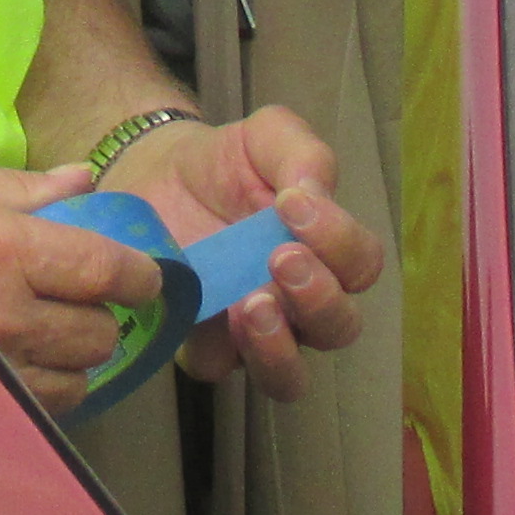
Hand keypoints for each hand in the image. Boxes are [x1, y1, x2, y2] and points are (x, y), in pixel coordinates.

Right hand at [0, 148, 165, 415]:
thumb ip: (18, 184)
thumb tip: (82, 179)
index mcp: (0, 248)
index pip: (105, 271)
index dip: (138, 275)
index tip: (142, 275)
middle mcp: (3, 318)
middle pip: (99, 334)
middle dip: (99, 317)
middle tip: (77, 301)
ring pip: (75, 382)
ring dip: (72, 360)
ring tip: (44, 336)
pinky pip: (38, 412)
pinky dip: (42, 392)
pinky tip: (17, 365)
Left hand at [117, 107, 382, 403]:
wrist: (154, 173)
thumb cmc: (224, 162)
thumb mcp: (268, 138)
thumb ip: (303, 154)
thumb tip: (315, 194)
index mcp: (326, 255)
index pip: (360, 265)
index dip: (340, 240)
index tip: (294, 202)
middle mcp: (300, 304)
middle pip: (338, 328)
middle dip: (318, 298)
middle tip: (281, 257)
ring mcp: (253, 334)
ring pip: (289, 376)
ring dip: (279, 347)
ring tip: (253, 306)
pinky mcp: (201, 346)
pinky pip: (218, 368)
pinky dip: (215, 349)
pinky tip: (203, 313)